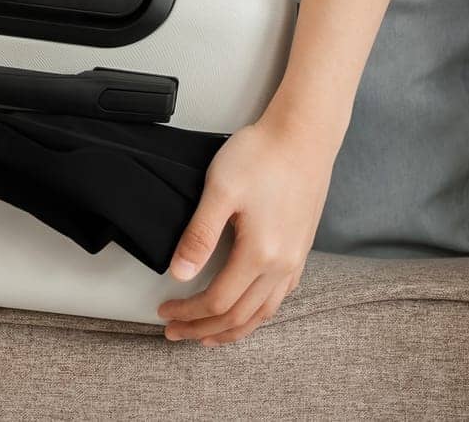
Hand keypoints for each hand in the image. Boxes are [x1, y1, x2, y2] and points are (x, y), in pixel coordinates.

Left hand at [159, 119, 332, 344]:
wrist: (304, 134)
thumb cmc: (262, 155)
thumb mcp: (220, 190)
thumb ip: (199, 235)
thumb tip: (179, 273)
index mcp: (259, 254)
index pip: (217, 302)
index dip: (188, 313)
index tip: (164, 311)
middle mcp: (282, 264)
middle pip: (239, 316)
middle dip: (204, 329)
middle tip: (175, 332)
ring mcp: (295, 258)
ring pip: (263, 312)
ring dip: (233, 329)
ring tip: (209, 335)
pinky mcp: (301, 247)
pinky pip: (280, 296)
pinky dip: (258, 312)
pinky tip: (250, 309)